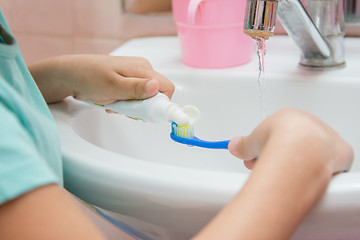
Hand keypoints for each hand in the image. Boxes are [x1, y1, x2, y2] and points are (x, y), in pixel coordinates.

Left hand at [29, 55, 174, 103]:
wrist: (69, 75)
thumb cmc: (87, 76)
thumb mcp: (111, 85)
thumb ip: (134, 88)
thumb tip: (156, 86)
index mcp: (142, 68)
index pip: (166, 88)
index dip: (160, 103)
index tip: (146, 113)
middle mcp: (142, 71)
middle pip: (156, 95)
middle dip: (144, 107)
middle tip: (126, 109)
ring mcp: (134, 77)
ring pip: (145, 99)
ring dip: (133, 107)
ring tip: (115, 105)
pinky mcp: (127, 83)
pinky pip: (135, 98)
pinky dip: (126, 104)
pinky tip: (113, 103)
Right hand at [228, 108, 352, 173]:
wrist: (302, 148)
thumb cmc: (278, 137)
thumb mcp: (252, 141)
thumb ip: (243, 144)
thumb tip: (233, 146)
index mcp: (291, 116)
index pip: (276, 132)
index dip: (264, 146)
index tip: (256, 156)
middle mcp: (311, 124)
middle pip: (293, 143)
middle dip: (276, 156)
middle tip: (264, 168)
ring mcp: (328, 138)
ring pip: (311, 153)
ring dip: (295, 164)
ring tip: (282, 175)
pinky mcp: (341, 154)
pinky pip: (329, 164)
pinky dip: (318, 171)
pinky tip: (307, 177)